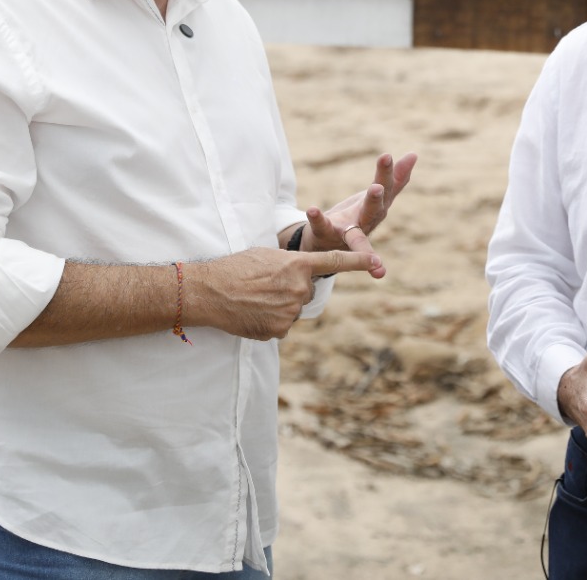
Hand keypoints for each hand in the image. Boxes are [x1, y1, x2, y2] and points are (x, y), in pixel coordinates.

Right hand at [188, 247, 376, 340]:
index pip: (334, 262)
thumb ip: (289, 265)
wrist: (210, 292)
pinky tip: (254, 313)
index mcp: (297, 265)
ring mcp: (290, 311)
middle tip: (265, 286)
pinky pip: (283, 326)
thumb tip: (297, 276)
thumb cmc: (234, 268)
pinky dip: (271, 321)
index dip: (358, 261)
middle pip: (306, 291)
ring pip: (293, 310)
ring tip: (255, 299)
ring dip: (279, 306)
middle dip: (291, 290)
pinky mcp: (280, 330)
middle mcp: (299, 288)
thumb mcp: (265, 256)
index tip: (377, 261)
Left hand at [302, 152, 416, 278]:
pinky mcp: (326, 235)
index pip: (390, 188)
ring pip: (357, 228)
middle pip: (375, 208)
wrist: (327, 243)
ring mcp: (347, 232)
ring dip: (360, 215)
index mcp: (378, 209)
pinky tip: (313, 209)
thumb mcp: (377, 198)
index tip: (412, 155)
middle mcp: (366, 222)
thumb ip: (396, 180)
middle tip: (378, 186)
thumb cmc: (357, 218)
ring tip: (370, 193)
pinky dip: (318, 219)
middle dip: (378, 197)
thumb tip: (414, 155)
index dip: (400, 173)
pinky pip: (323, 227)